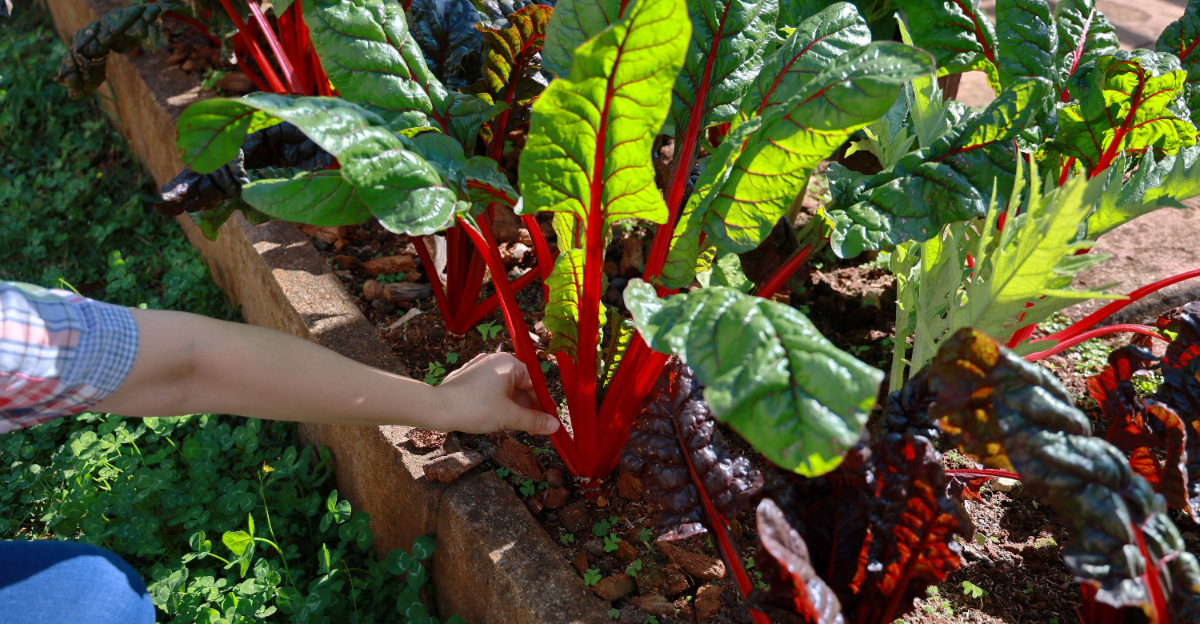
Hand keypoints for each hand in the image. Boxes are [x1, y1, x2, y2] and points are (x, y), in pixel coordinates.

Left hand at [434, 352, 560, 434]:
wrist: (436, 408)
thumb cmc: (472, 408)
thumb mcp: (509, 417)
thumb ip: (534, 420)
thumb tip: (554, 426)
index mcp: (508, 363)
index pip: (535, 383)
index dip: (542, 404)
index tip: (548, 420)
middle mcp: (495, 360)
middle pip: (521, 386)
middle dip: (526, 408)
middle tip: (530, 428)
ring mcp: (480, 367)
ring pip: (506, 390)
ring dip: (512, 408)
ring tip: (511, 427)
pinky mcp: (469, 377)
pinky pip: (491, 390)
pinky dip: (498, 404)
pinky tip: (496, 420)